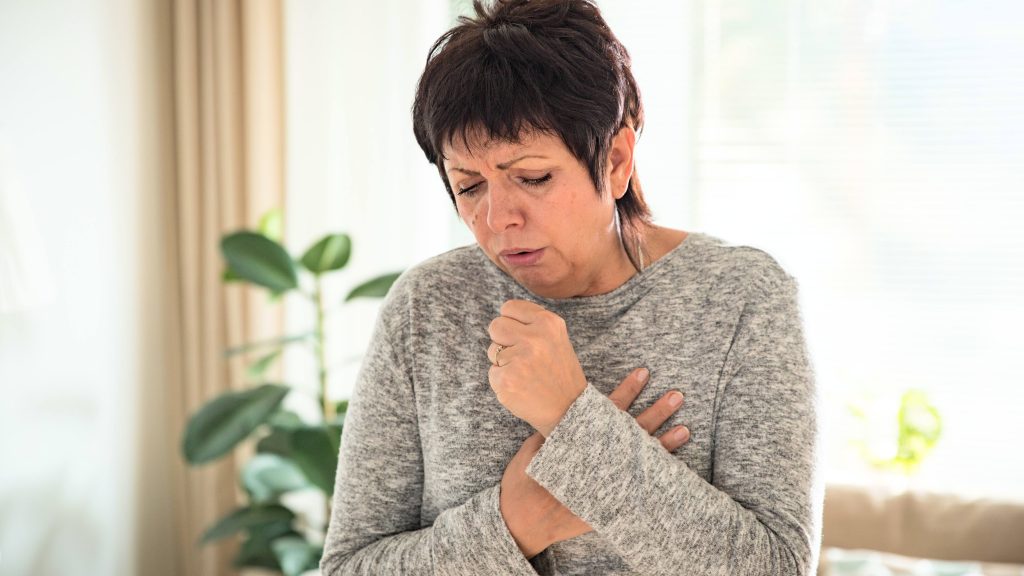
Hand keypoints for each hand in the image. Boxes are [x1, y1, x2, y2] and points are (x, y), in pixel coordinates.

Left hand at [487, 300, 587, 435]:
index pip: (509, 307)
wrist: (569, 410)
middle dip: (502, 340)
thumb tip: (503, 315)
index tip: (519, 335)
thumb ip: (532, 324)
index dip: (510, 322)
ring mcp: (519, 359)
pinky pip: (492, 372)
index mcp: (548, 323)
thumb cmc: (559, 373)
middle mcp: (534, 338)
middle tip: (519, 356)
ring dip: (502, 362)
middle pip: (495, 325)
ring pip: (492, 350)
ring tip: (525, 373)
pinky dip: (502, 381)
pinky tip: (521, 387)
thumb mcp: (555, 339)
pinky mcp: (506, 380)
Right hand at [499, 367, 690, 557]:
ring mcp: (607, 485)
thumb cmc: (524, 481)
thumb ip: (557, 428)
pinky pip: (639, 490)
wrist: (523, 520)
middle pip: (634, 432)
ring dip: (665, 444)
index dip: (627, 390)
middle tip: (677, 396)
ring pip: (643, 461)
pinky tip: (674, 470)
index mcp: (580, 441)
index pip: (609, 409)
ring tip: (686, 429)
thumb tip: (571, 408)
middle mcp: (599, 462)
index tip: (643, 373)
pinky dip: (656, 479)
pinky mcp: (611, 505)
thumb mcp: (537, 446)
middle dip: (657, 413)